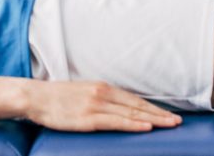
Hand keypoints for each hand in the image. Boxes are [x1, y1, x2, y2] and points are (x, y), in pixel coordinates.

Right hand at [23, 80, 181, 131]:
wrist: (36, 97)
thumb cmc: (58, 97)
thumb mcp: (84, 91)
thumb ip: (100, 97)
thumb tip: (117, 106)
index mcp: (103, 87)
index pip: (134, 99)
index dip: (153, 107)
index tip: (168, 113)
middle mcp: (103, 94)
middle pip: (137, 106)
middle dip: (159, 114)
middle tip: (178, 121)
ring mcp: (96, 106)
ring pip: (131, 114)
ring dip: (153, 120)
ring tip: (169, 125)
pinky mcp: (88, 118)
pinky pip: (116, 122)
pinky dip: (133, 125)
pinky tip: (146, 127)